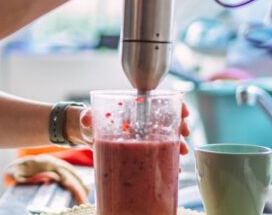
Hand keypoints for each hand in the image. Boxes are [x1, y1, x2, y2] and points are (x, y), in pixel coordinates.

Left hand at [66, 103, 190, 154]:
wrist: (86, 135)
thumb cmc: (90, 120)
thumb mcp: (89, 116)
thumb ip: (87, 115)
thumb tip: (86, 119)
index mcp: (134, 108)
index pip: (160, 102)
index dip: (175, 105)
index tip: (184, 111)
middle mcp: (142, 121)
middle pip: (168, 120)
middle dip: (181, 126)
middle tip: (184, 134)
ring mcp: (143, 137)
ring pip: (167, 138)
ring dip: (178, 144)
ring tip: (182, 153)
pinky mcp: (140, 152)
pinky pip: (158, 155)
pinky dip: (168, 161)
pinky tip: (175, 169)